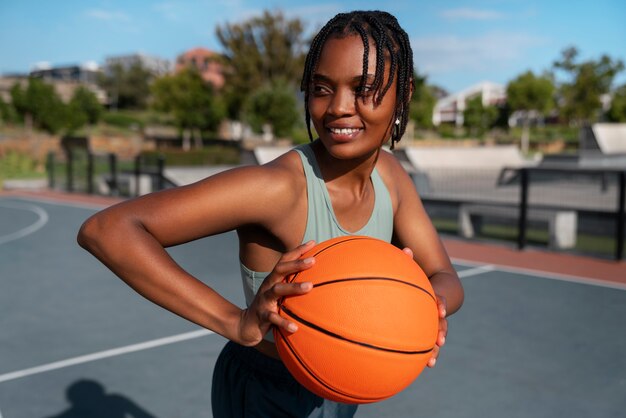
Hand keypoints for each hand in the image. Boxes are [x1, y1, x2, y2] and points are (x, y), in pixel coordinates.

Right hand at [237, 241, 315, 345]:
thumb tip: (318, 281)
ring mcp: (264, 300)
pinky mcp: (262, 315)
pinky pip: (273, 318)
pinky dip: (284, 322)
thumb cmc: (270, 306)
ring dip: (293, 287)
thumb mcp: (280, 294)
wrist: (247, 325)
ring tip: (310, 287)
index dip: (298, 250)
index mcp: (274, 278)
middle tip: (313, 260)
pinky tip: (295, 327)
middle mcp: (268, 286)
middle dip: (296, 263)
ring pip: (277, 290)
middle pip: (280, 269)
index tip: (313, 243)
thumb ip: (293, 285)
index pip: (285, 260)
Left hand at [402, 247, 446, 367]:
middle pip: (440, 323)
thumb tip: (407, 249)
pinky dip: (428, 353)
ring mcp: (434, 323)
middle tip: (440, 340)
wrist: (437, 290)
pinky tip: (426, 365)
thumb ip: (409, 261)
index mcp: (433, 297)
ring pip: (436, 337)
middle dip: (440, 331)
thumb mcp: (414, 270)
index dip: (440, 304)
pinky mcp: (428, 330)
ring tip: (431, 361)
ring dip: (434, 348)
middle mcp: (436, 312)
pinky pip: (428, 343)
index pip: (439, 300)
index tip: (440, 311)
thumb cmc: (418, 280)